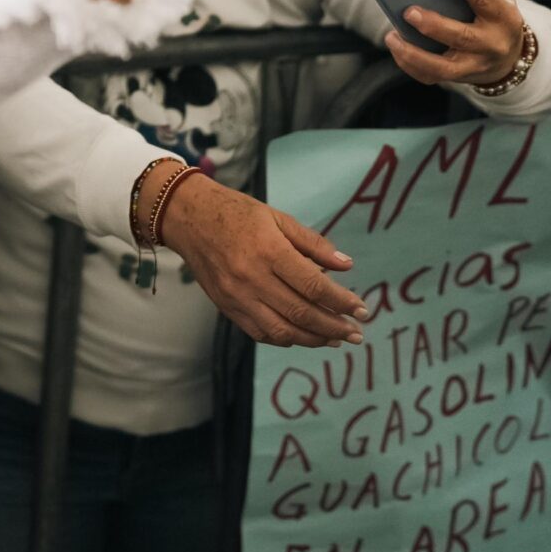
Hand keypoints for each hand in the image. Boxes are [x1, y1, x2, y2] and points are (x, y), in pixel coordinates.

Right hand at [161, 173, 365, 347]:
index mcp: (268, 250)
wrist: (187, 216)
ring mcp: (237, 296)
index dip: (342, 302)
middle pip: (302, 314)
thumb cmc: (236, 212)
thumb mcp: (277, 217)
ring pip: (283, 331)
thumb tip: (346, 265)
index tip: (362, 310)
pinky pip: (261, 333)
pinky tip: (303, 336)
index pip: (314, 286)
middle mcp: (252, 278)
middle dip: (335, 327)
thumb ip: (312, 243)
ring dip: (314, 339)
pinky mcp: (226, 306)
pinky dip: (286, 339)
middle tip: (356, 333)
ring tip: (336, 339)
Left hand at [381, 0, 527, 87]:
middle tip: (409, 12)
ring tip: (392, 37)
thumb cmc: (496, 20)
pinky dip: (410, 65)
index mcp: (503, 18)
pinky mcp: (458, 78)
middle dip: (434, 25)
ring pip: (444, 67)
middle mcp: (491, 44)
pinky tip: (396, 49)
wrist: (507, 59)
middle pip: (462, 37)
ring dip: (414, 54)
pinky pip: (431, 76)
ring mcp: (475, 65)